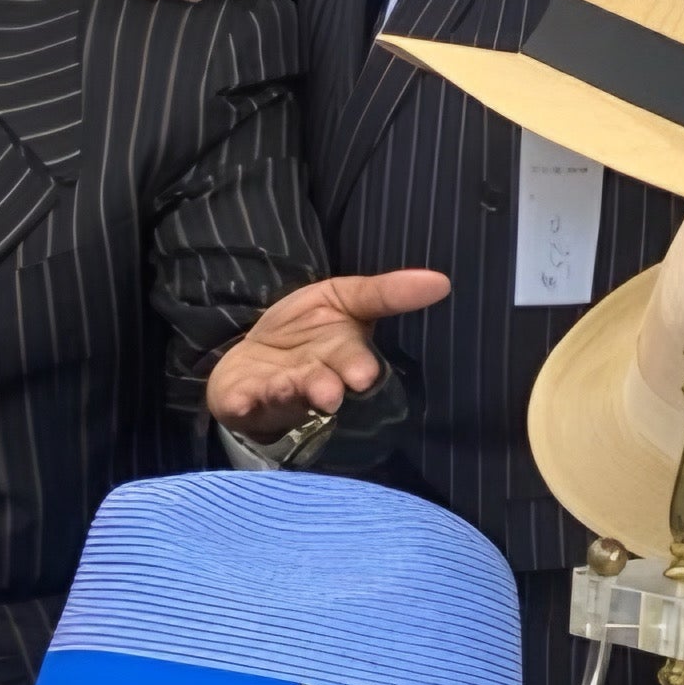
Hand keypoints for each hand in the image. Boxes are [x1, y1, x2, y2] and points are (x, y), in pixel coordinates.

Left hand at [205, 269, 449, 444]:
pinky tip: (240, 400)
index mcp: (343, 359)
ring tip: (285, 386)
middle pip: (322, 386)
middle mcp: (315, 382)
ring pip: (287, 395)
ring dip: (288, 392)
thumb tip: (443, 281)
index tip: (363, 376)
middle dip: (326, 387)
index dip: (358, 368)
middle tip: (331, 393)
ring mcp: (279, 394)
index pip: (355, 363)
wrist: (255, 354)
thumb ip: (386, 293)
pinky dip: (243, 402)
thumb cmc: (306, 329)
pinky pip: (244, 402)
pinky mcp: (245, 399)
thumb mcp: (343, 297)